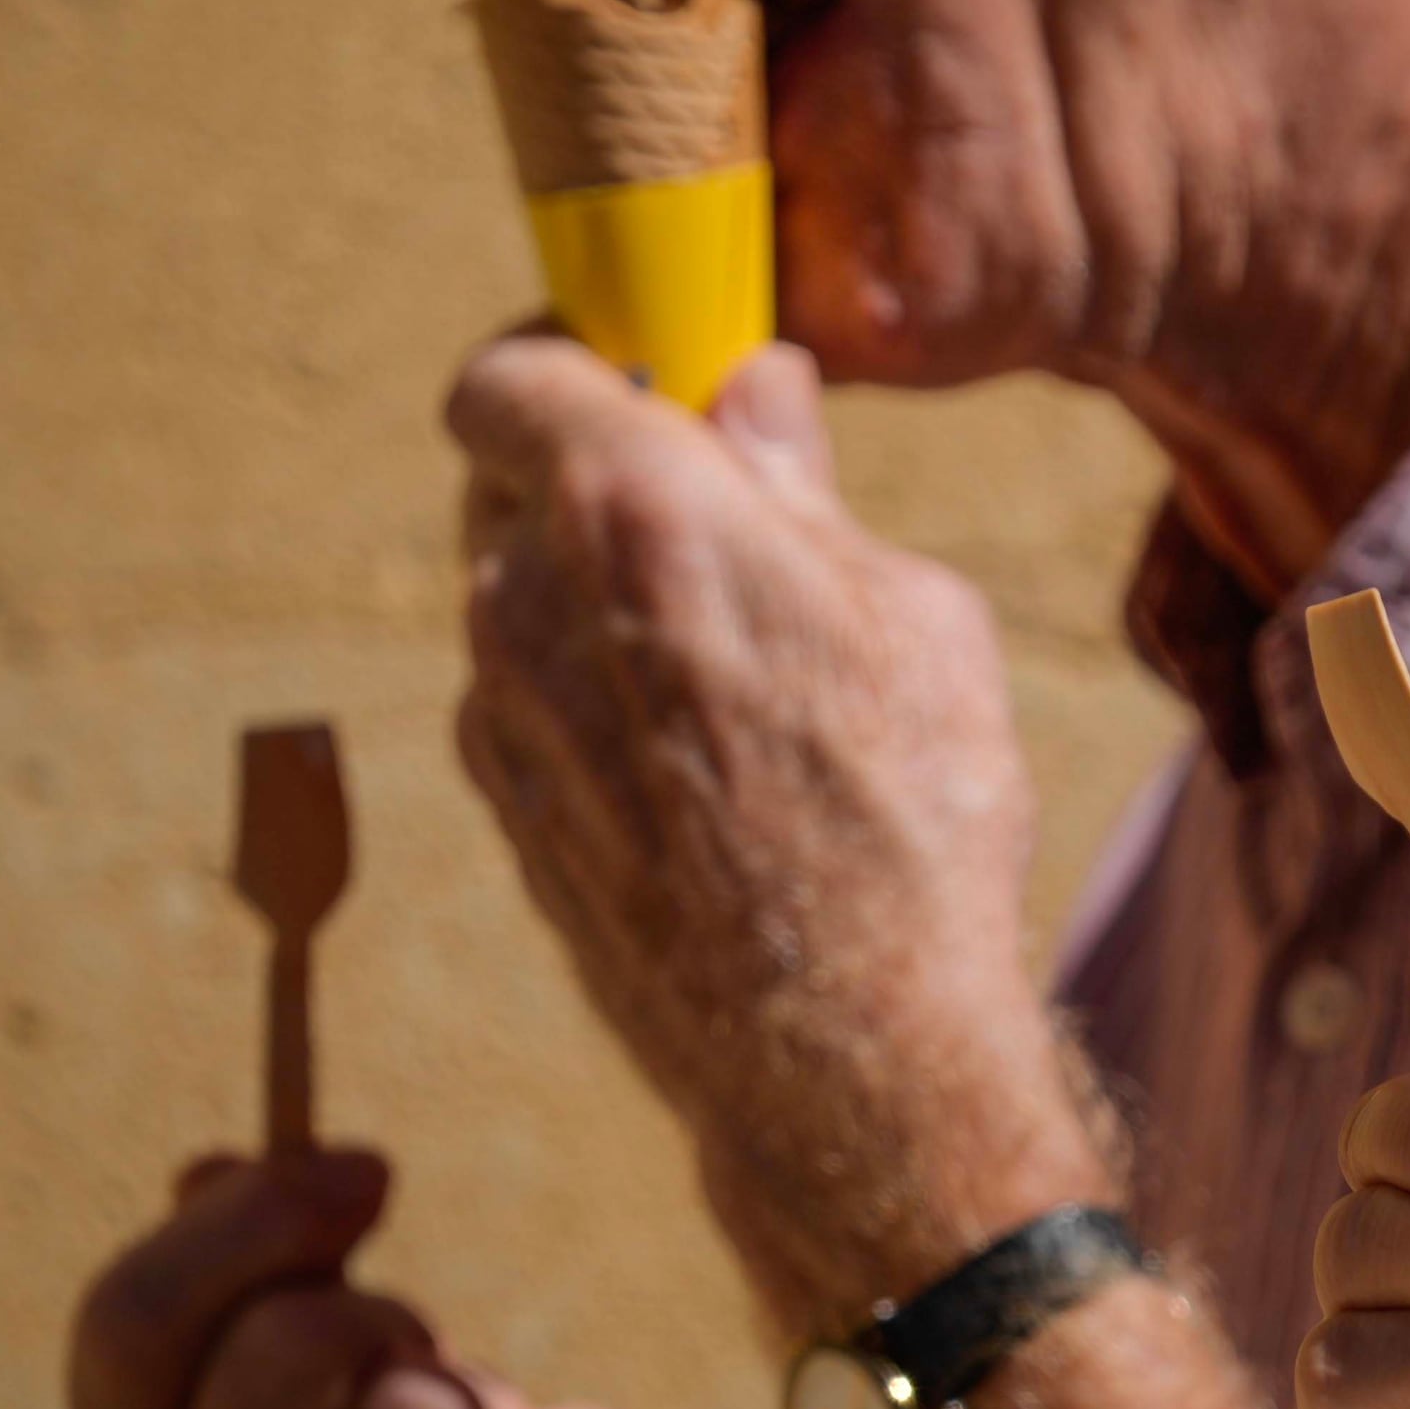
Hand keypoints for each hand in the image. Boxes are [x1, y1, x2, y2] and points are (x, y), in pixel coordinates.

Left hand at [450, 334, 1091, 1331]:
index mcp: (634, 507)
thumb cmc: (911, 815)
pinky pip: (529, 701)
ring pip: (518, 596)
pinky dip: (590, 695)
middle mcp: (528, 598)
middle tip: (706, 517)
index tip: (640, 379)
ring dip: (594, 596)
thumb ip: (799, 488)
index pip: (509, 371)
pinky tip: (699, 756)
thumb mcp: (911, 611)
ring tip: (728, 662)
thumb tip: (752, 391)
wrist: (846, 1046)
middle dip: (590, 479)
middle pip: (509, 482)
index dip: (567, 362)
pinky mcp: (502, 807)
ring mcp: (498, 712)